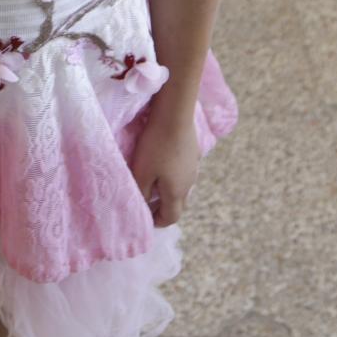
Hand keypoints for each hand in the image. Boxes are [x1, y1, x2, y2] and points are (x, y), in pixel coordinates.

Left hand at [130, 98, 200, 228]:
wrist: (175, 115)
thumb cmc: (156, 146)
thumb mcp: (142, 172)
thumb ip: (142, 193)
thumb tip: (144, 205)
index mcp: (176, 192)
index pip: (171, 217)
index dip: (158, 221)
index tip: (146, 218)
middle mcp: (189, 183)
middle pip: (178, 203)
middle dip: (163, 207)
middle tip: (147, 202)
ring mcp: (194, 167)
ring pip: (182, 186)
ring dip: (168, 190)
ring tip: (153, 183)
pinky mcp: (194, 152)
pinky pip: (184, 171)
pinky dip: (173, 174)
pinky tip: (164, 162)